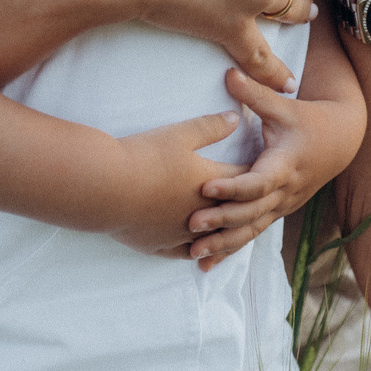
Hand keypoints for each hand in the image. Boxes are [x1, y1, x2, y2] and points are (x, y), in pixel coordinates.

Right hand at [103, 112, 249, 256]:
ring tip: (232, 228)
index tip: (266, 166)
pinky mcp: (159, 245)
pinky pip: (183, 252)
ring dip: (223, 233)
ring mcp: (180, 234)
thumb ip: (211, 127)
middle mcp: (202, 214)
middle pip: (234, 212)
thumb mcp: (180, 134)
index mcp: (211, 184)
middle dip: (246, 204)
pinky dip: (194, 249)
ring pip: (212, 238)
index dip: (256, 171)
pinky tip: (196, 249)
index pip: (244, 178)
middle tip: (258, 198)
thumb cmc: (143, 157)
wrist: (104, 187)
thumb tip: (236, 118)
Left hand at [185, 63, 368, 268]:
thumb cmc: (310, 120)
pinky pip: (252, 234)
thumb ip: (255, 93)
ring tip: (194, 254)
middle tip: (191, 224)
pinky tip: (205, 266)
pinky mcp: (276, 212)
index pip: (259, 182)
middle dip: (222, 220)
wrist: (342, 141)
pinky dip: (230, 250)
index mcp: (285, 165)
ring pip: (252, 230)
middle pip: (252, 212)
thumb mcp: (285, 106)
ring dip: (224, 244)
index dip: (234, 186)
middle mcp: (285, 192)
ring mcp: (282, 206)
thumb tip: (228, 72)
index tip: (207, 187)